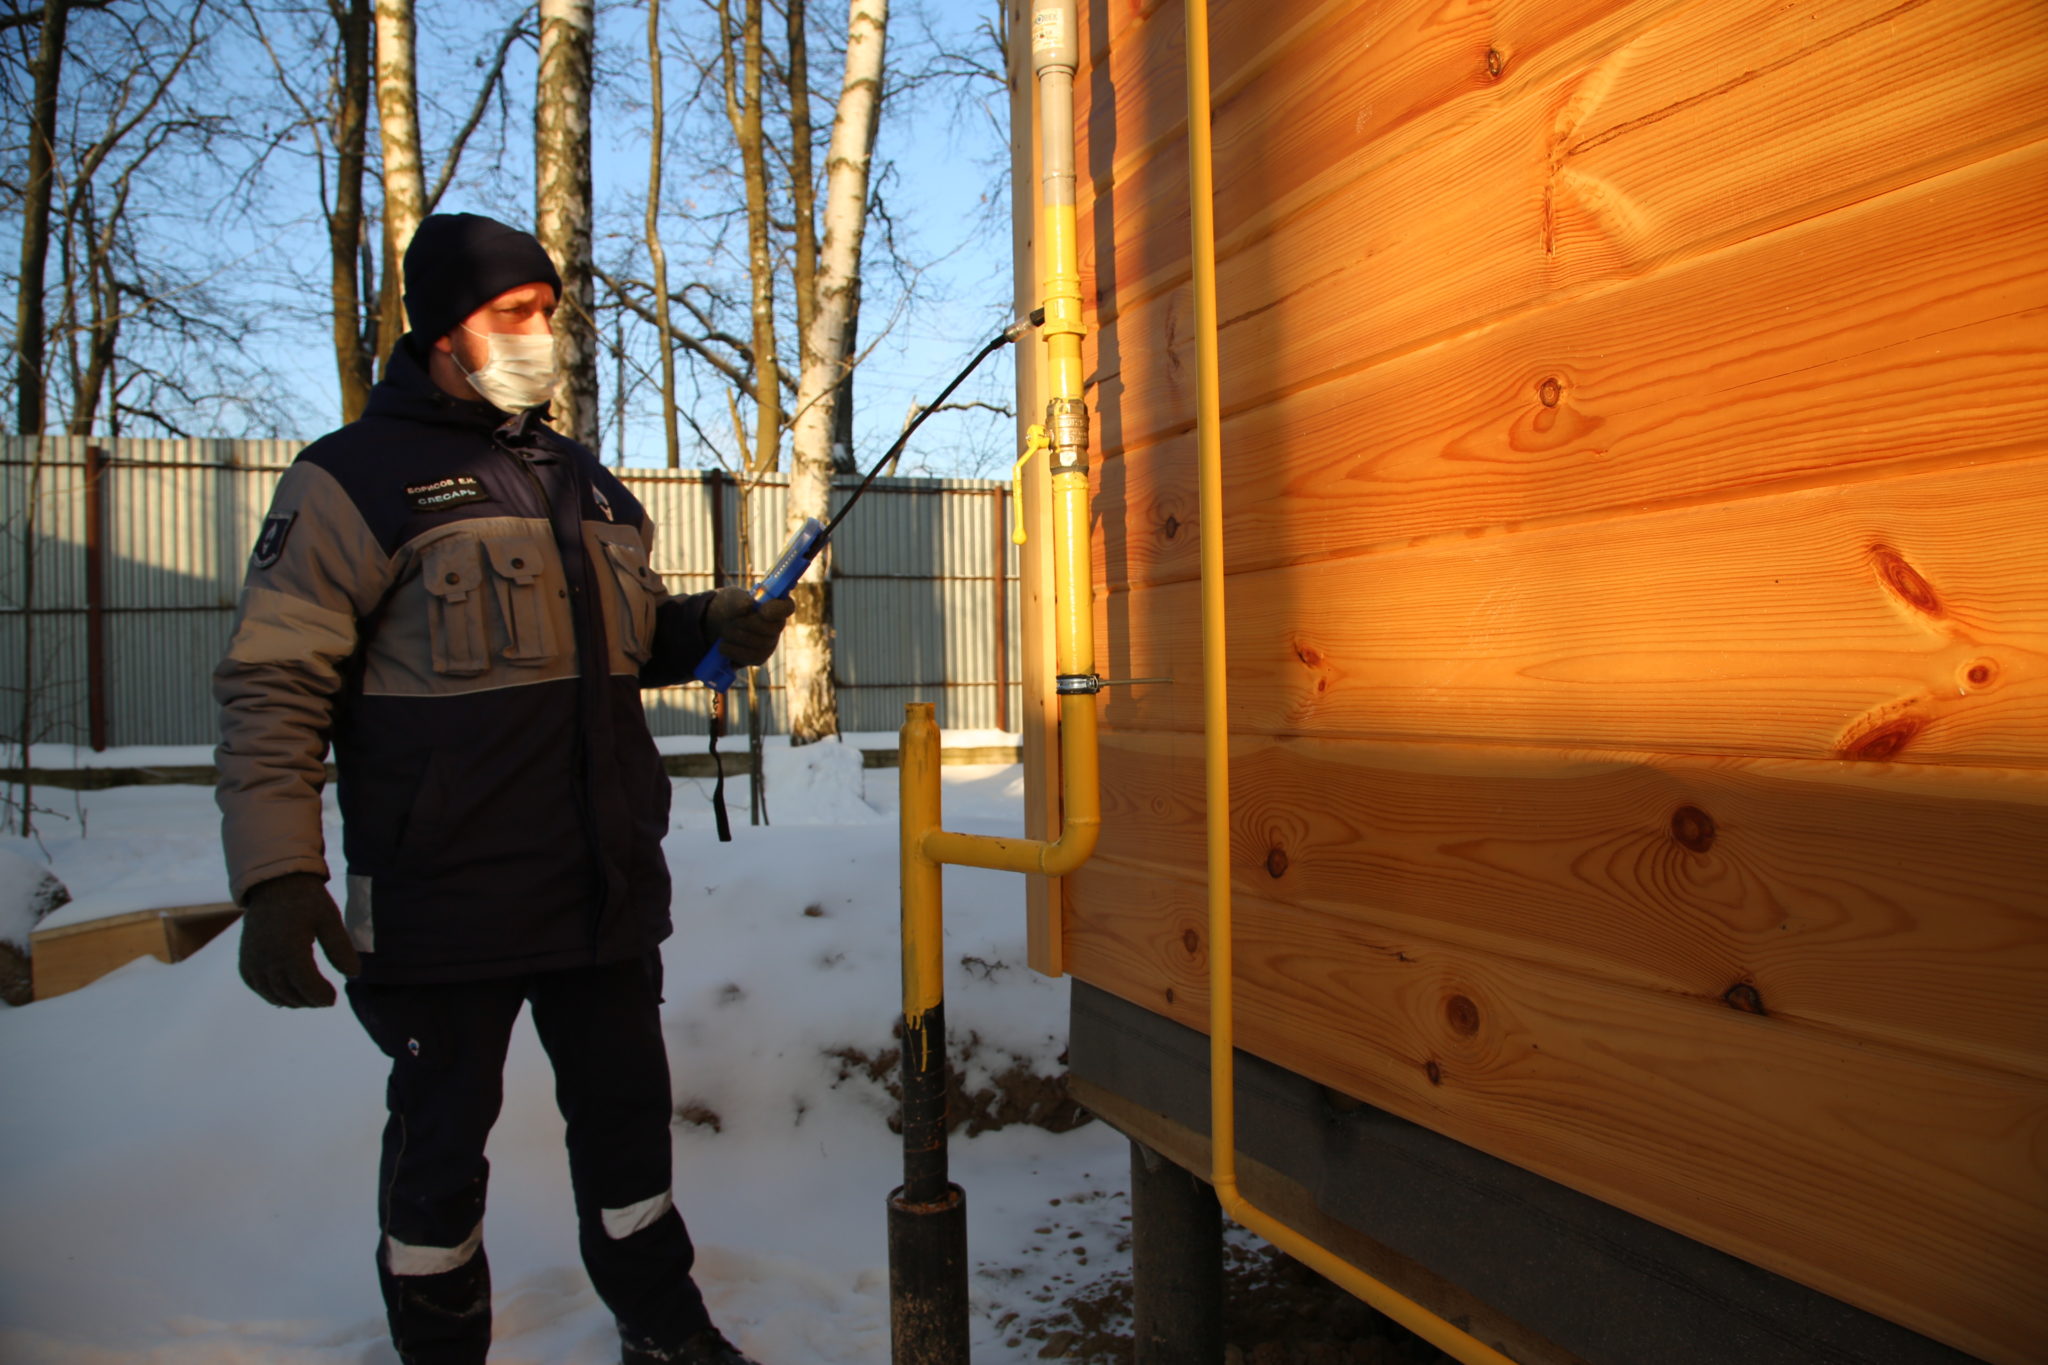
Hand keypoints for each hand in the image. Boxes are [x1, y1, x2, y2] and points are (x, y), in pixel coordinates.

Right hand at [239, 872, 360, 1007]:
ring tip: (309, 997)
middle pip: (290, 993)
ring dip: (292, 1000)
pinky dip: (271, 994)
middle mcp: (267, 959)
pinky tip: (287, 993)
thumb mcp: (329, 919)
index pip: (306, 985)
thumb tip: (354, 974)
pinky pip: (256, 985)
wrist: (274, 885)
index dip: (320, 996)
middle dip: (309, 1000)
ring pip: (272, 993)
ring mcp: (253, 960)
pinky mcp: (245, 959)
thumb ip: (340, 948)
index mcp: (290, 949)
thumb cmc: (306, 900)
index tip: (332, 998)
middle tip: (324, 999)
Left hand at [705, 587, 793, 666]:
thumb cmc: (730, 607)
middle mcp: (777, 624)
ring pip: (760, 643)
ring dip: (737, 636)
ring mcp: (770, 643)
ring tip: (725, 630)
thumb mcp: (730, 598)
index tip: (762, 611)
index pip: (787, 607)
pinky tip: (724, 645)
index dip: (777, 610)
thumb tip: (747, 606)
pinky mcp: (759, 658)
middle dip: (748, 623)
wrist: (718, 624)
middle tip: (732, 620)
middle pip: (773, 628)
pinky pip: (750, 657)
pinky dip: (733, 650)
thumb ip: (738, 600)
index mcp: (775, 604)